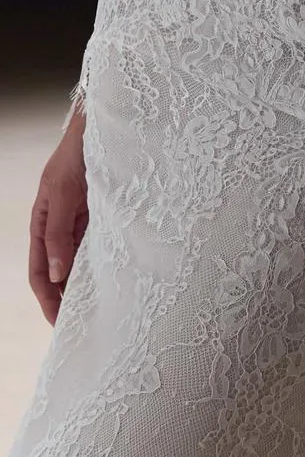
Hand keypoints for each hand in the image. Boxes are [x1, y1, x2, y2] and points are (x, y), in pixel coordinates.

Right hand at [30, 103, 88, 326]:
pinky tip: (115, 282)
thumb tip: (54, 274)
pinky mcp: (104, 217)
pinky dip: (104, 267)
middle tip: (83, 327)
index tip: (59, 324)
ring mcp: (82, 223)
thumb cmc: (79, 154)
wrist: (105, 128)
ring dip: (86, 286)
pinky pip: (100, 248)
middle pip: (58, 274)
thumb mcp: (64, 192)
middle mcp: (60, 227)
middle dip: (66, 300)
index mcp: (41, 223)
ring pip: (80, 264)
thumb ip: (58, 232)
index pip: (37, 273)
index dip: (47, 300)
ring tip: (101, 312)